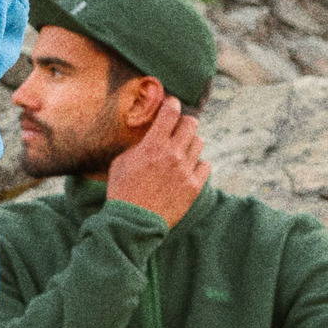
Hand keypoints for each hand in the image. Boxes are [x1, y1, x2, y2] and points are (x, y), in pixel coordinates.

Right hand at [112, 107, 207, 226]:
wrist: (133, 222)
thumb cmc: (122, 191)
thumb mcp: (122, 162)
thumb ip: (140, 145)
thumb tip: (151, 134)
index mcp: (153, 145)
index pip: (171, 112)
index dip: (172, 104)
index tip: (171, 105)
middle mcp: (173, 155)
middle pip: (191, 123)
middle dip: (183, 122)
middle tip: (177, 128)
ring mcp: (186, 171)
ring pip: (199, 142)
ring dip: (190, 143)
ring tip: (181, 151)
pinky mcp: (194, 187)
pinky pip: (206, 165)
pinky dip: (198, 164)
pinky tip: (188, 169)